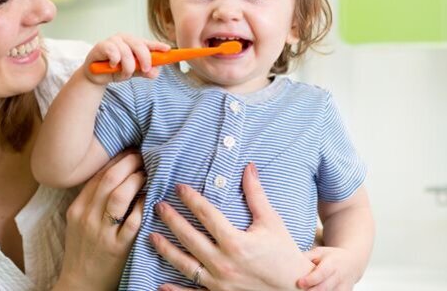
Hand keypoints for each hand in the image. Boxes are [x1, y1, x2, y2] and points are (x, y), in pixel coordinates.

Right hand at [54, 151, 145, 290]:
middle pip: (109, 179)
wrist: (80, 284)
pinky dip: (144, 205)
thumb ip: (92, 199)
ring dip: (137, 180)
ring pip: (120, 196)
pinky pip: (133, 221)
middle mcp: (87, 217)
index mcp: (77, 208)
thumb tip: (117, 171)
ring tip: (148, 173)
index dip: (117, 159)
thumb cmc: (84, 249)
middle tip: (144, 155)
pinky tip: (152, 197)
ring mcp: (102, 233)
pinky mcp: (117, 248)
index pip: (98, 175)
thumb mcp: (79, 221)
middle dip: (130, 163)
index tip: (131, 150)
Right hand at [83, 33, 169, 84]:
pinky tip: (114, 65)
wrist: (96, 77)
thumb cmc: (115, 71)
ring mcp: (113, 41)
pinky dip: (115, 60)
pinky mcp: (101, 45)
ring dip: (127, 66)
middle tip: (146, 69)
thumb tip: (155, 72)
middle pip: (139, 45)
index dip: (158, 45)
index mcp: (134, 43)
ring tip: (124, 74)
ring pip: (126, 51)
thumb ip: (144, 71)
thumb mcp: (132, 73)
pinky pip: (112, 51)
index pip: (148, 43)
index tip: (167, 49)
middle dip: (144, 58)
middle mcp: (125, 39)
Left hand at [150, 162, 313, 290]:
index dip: (191, 199)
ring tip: (152, 236)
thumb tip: (248, 167)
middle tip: (158, 206)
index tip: (179, 187)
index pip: (207, 215)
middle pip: (190, 237)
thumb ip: (256, 195)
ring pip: (185, 264)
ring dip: (166, 250)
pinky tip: (161, 284)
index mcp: (236, 242)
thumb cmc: (284, 254)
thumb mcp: (271, 222)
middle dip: (172, 220)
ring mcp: (219, 282)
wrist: (294, 289)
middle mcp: (224, 262)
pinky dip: (176, 290)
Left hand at [297, 247, 359, 290]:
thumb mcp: (319, 252)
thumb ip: (306, 257)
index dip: (310, 280)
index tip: (300, 283)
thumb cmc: (331, 257)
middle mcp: (339, 276)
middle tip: (300, 290)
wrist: (352, 263)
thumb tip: (290, 261)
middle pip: (325, 288)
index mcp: (332, 264)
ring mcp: (343, 287)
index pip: (321, 273)